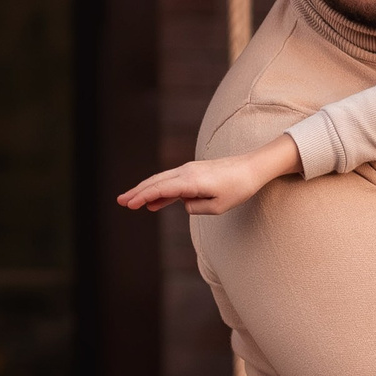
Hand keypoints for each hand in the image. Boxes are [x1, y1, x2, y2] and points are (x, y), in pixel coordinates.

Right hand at [118, 135, 300, 214]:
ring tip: (131, 201)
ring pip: (163, 180)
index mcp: (191, 181)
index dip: (143, 197)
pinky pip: (173, 181)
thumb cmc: (239, 188)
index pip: (161, 189)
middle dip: (137, 192)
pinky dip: (161, 190)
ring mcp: (190, 170)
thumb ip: (196, 208)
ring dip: (146, 190)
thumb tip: (183, 204)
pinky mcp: (195, 171)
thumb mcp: (218, 206)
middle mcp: (187, 172)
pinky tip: (155, 202)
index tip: (129, 204)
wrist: (254, 168)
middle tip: (120, 201)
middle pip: (157, 182)